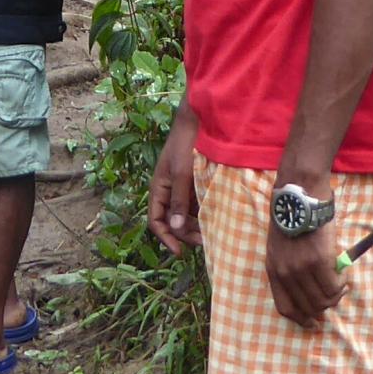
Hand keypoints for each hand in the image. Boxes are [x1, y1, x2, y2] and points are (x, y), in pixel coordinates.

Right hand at [146, 109, 200, 257]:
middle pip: (173, 222)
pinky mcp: (197, 185)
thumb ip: (179, 200)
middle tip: (204, 242)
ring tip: (212, 234)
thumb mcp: (181, 173)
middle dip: (185, 235)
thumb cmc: (185, 145)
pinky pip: (198, 206)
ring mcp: (184, 189)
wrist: (200, 122)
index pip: (156, 220)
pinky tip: (217, 220)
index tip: (180, 251)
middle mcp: (170, 192)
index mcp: (159, 189)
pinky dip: (204, 215)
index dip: (165, 238)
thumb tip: (176, 228)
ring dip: (196, 227)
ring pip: (186, 216)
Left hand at [265, 221, 349, 328]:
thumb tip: (310, 292)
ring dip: (337, 294)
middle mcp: (286, 273)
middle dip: (324, 307)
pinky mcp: (320, 260)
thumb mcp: (280, 247)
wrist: (300, 196)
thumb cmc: (293, 219)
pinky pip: (335, 285)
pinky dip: (343, 283)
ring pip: (324, 299)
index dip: (301, 320)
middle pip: (308, 307)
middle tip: (336, 296)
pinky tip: (344, 272)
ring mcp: (302, 268)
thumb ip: (289, 269)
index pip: (285, 307)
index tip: (313, 323)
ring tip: (341, 281)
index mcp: (273, 271)